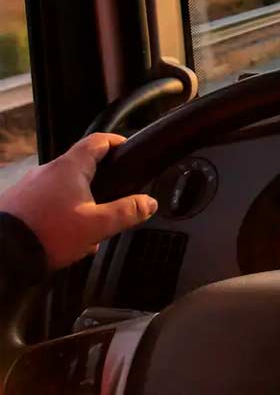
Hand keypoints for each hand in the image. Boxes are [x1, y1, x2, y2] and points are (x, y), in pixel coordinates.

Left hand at [0, 133, 157, 268]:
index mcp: (70, 168)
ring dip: (78, 202)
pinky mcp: (15, 203)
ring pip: (62, 187)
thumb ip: (127, 212)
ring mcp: (27, 186)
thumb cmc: (50, 233)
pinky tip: (63, 236)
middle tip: (112, 199)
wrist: (1, 254)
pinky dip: (58, 213)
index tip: (128, 149)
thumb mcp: (97, 226)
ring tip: (87, 227)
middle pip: (80, 167)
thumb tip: (150, 202)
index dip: (116, 142)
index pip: (97, 141)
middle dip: (99, 183)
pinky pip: (44, 201)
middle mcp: (46, 170)